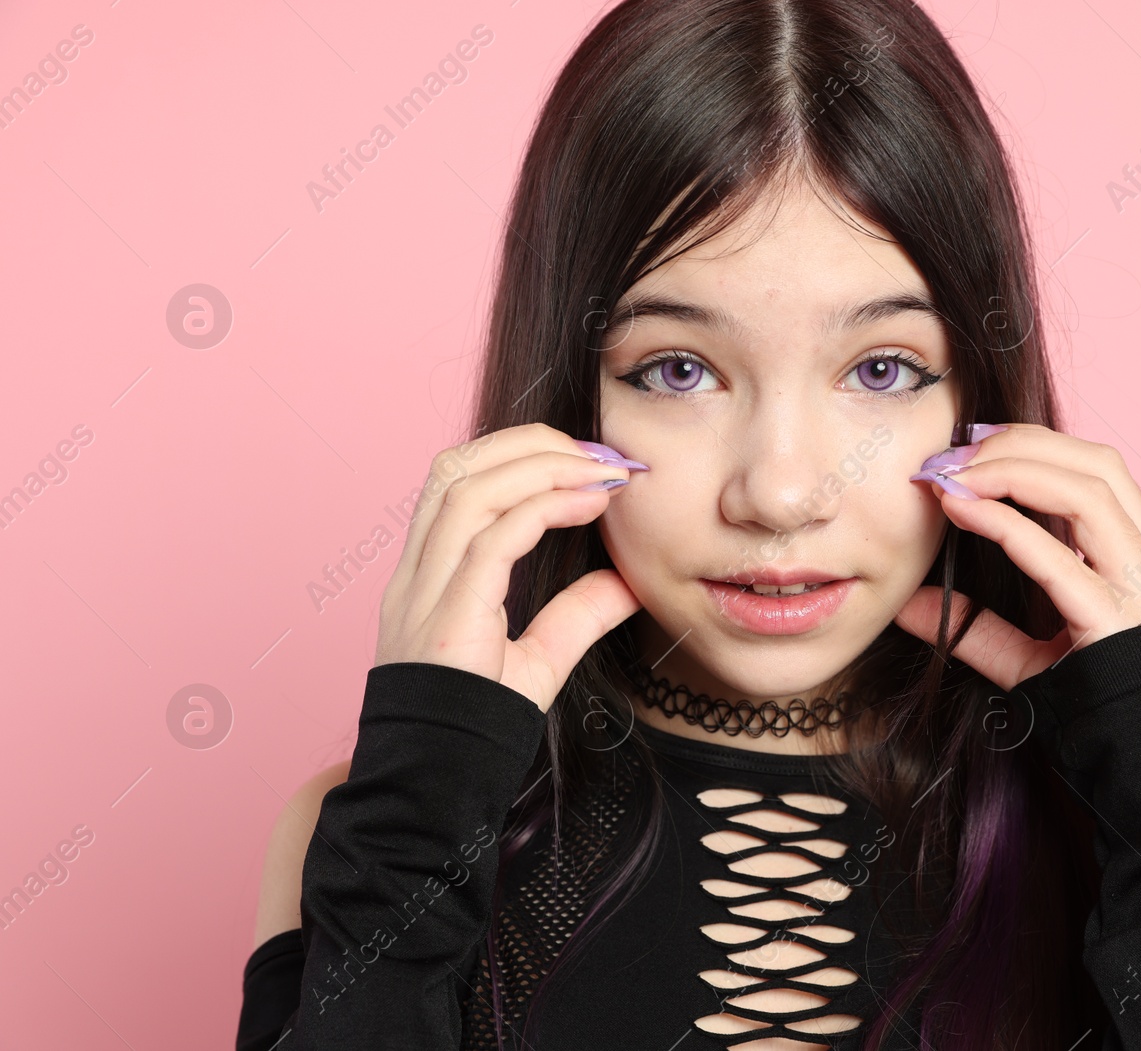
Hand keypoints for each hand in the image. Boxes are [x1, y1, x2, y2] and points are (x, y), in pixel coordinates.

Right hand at [375, 423, 645, 711]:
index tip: (587, 460)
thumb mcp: (537, 660)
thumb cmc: (475, 730)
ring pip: (466, 487)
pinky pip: (491, 538)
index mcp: (427, 576)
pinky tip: (589, 503)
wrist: (432, 792)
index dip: (519, 454)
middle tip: (598, 452)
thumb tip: (628, 582)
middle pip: (455, 466)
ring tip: (599, 469)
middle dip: (528, 443)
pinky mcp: (446, 617)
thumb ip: (577, 616)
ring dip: (540, 463)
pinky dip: (544, 506)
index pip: (456, 482)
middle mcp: (417, 574)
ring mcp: (423, 592)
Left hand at [894, 423, 1140, 690]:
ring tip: (954, 475)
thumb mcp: (1030, 666)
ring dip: (1015, 471)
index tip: (973, 441)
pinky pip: (1062, 562)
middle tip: (954, 451)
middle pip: (1099, 466)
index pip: (1100, 474)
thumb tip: (906, 604)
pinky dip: (1010, 525)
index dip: (1035, 445)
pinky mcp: (1119, 630)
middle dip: (1022, 445)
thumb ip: (976, 629)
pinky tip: (964, 510)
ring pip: (1091, 493)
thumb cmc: (1097, 726)